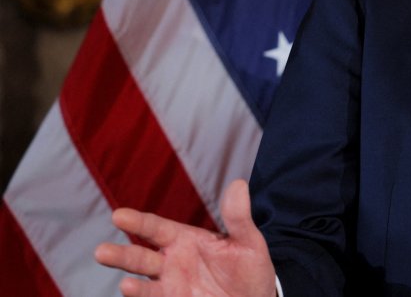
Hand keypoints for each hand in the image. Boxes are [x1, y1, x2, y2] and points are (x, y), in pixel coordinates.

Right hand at [94, 179, 275, 296]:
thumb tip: (239, 184)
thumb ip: (238, 217)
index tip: (118, 215)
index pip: (156, 228)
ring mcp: (171, 285)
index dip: (138, 222)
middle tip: (101, 251)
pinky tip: (132, 290)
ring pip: (143, 282)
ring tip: (124, 284)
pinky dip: (142, 295)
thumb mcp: (248, 242)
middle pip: (141, 257)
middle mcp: (172, 262)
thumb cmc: (250, 269)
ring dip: (130, 284)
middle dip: (121, 255)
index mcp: (185, 240)